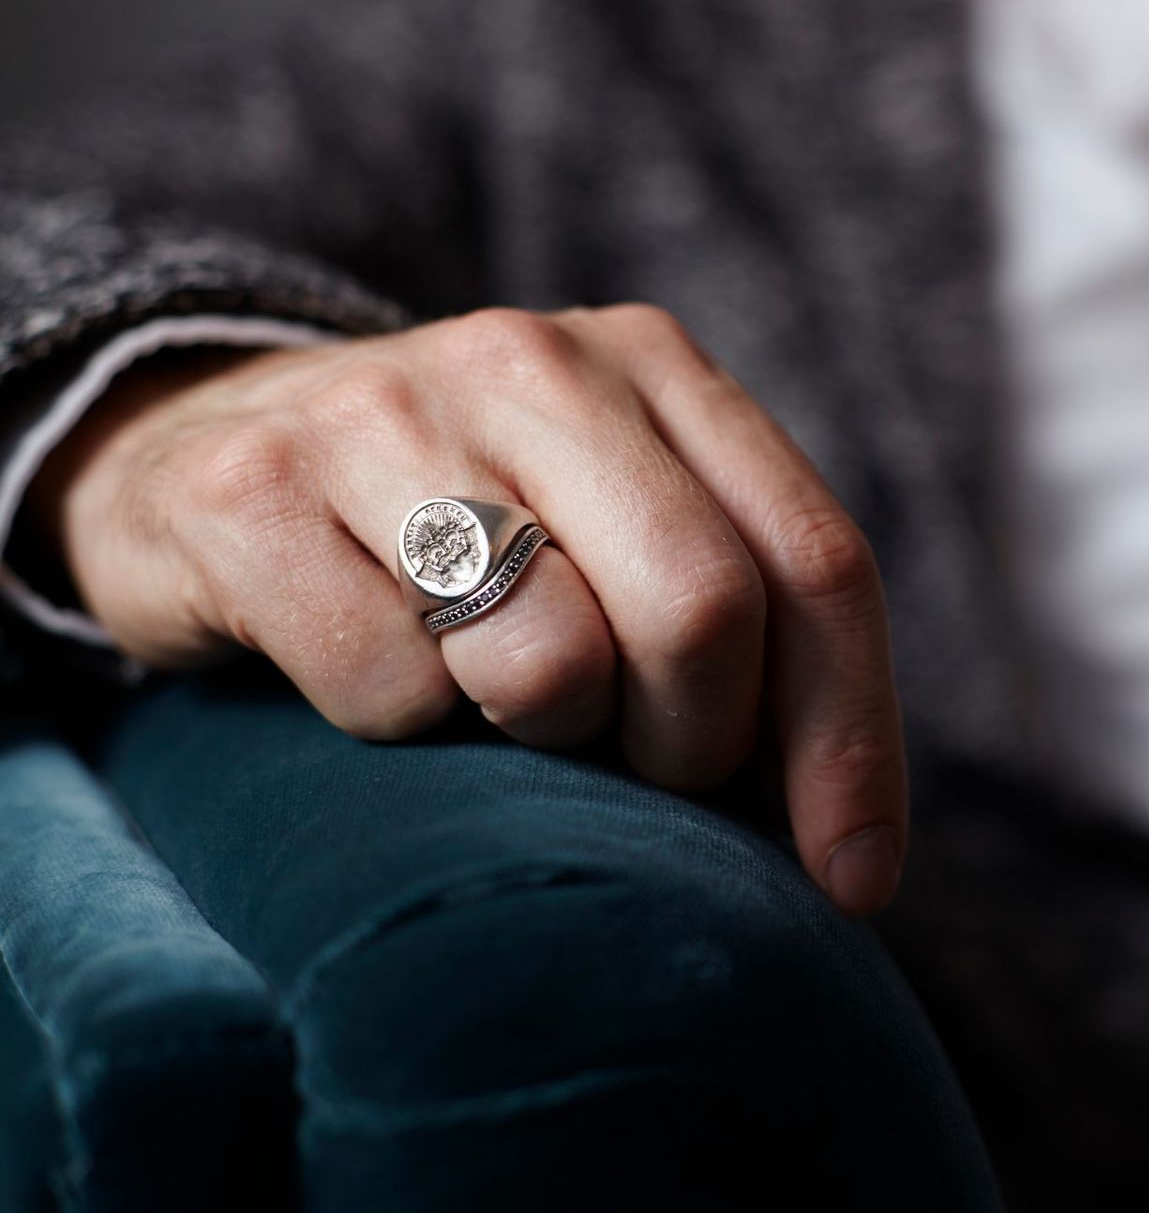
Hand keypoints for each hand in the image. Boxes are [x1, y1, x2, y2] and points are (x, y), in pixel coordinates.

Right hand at [30, 307, 906, 914]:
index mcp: (658, 368)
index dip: (852, 739)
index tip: (854, 878)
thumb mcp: (616, 531)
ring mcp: (385, 410)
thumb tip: (848, 846)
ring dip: (537, 729)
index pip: (816, 563)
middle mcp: (535, 363)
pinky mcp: (252, 487)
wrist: (200, 448)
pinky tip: (367, 655)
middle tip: (634, 768)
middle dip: (692, 747)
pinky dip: (394, 726)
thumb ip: (738, 625)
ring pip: (550, 662)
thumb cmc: (461, 533)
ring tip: (487, 687)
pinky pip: (389, 692)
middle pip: (703, 610)